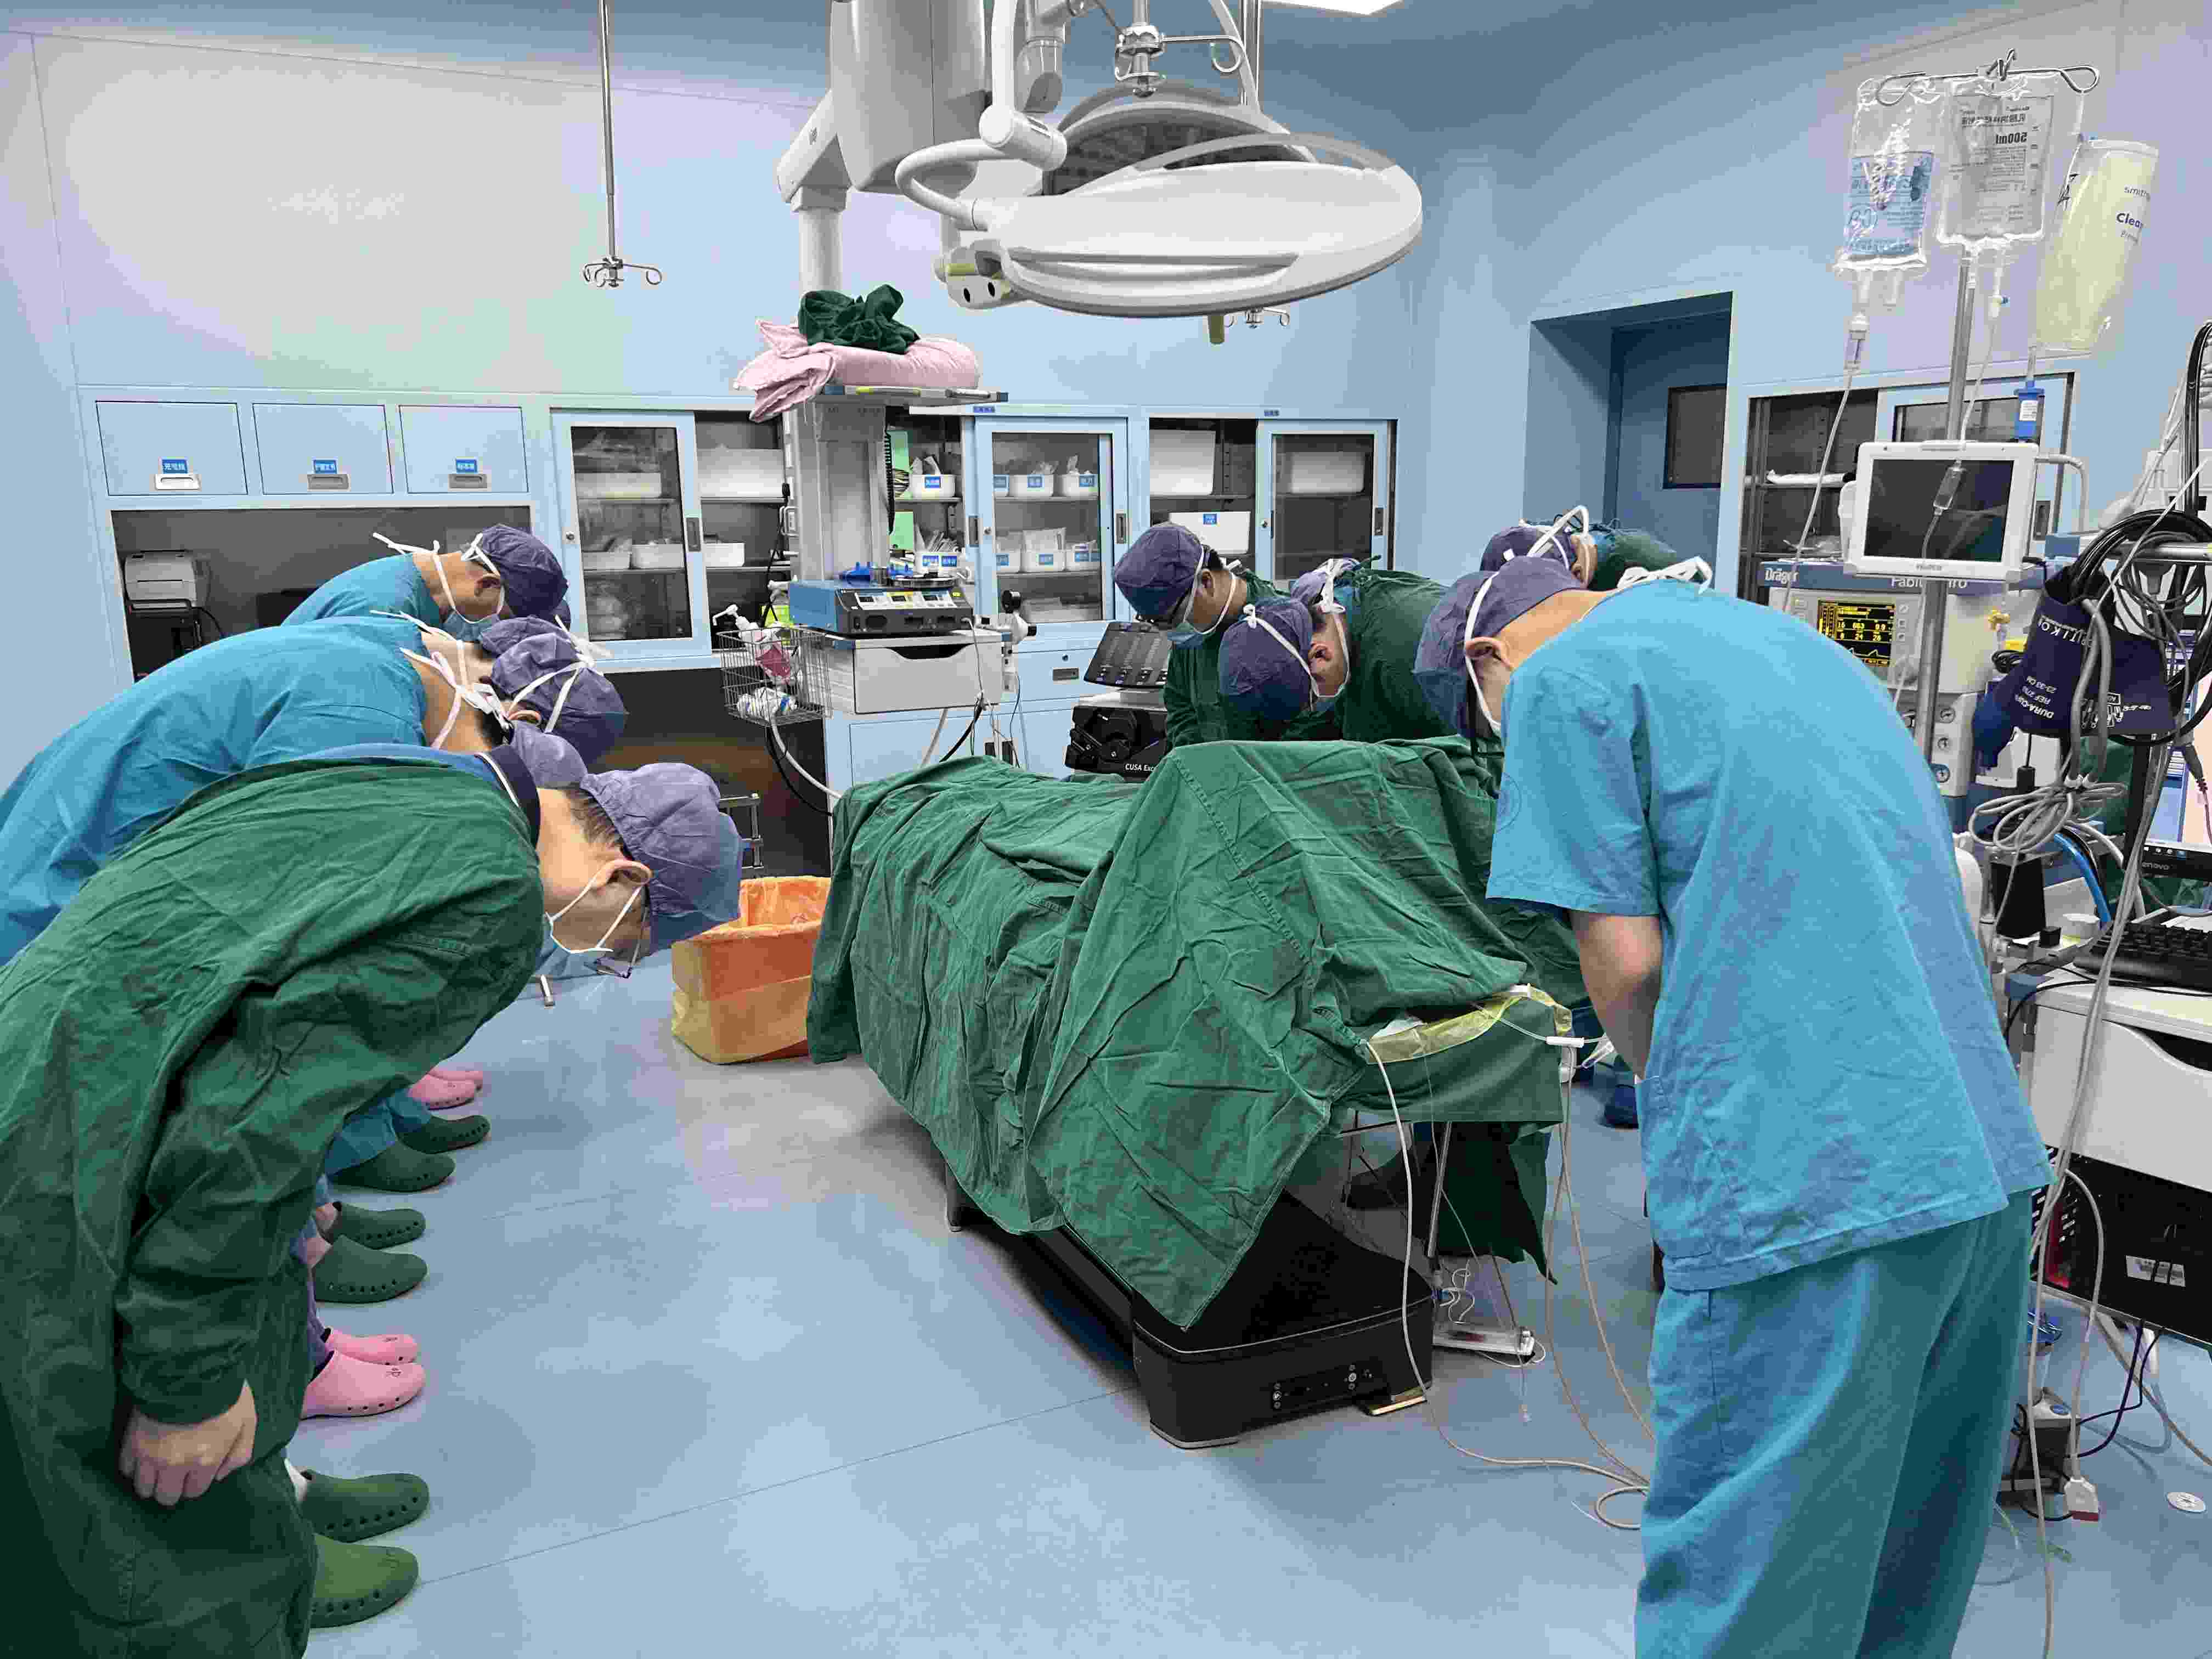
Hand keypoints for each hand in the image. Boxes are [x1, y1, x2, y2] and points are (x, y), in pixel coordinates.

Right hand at [118, 1381, 256, 1506]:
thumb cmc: (223, 1393)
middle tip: (176, 1472)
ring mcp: (150, 1455)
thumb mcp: (247, 1422)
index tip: (195, 1471)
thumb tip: (219, 1476)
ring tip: (158, 1466)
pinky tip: (143, 1455)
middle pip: (166, 1496)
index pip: (194, 1491)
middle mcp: (175, 1464)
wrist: (190, 1368)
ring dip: (151, 1481)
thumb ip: (239, 1454)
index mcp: (205, 1460)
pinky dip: (134, 1466)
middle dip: (172, 1488)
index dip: (195, 1482)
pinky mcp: (131, 1442)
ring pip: (143, 1488)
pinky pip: (126, 1468)